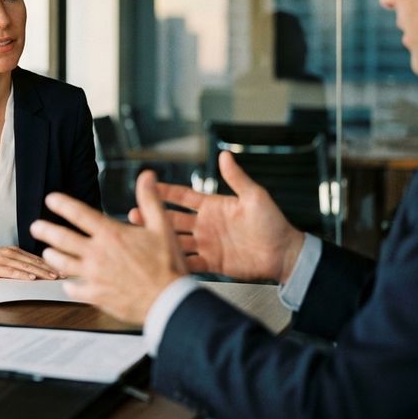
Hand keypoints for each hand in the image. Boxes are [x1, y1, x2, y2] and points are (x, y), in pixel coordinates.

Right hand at [0, 244, 61, 279]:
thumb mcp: (1, 258)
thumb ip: (15, 263)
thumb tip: (30, 272)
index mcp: (13, 250)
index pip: (36, 258)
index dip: (51, 264)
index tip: (64, 269)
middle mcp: (10, 253)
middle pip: (35, 261)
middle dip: (52, 268)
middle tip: (65, 274)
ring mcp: (3, 259)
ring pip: (26, 266)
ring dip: (41, 272)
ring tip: (54, 278)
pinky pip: (12, 271)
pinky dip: (23, 275)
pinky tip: (32, 278)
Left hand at [30, 171, 187, 323]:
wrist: (169, 301)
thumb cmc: (167, 265)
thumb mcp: (162, 227)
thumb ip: (150, 200)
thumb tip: (147, 176)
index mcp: (111, 234)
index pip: (79, 214)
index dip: (62, 204)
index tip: (50, 198)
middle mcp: (97, 253)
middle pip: (62, 238)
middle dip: (46, 230)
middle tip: (35, 226)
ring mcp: (94, 275)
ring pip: (63, 263)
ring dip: (52, 256)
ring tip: (47, 253)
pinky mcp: (96, 295)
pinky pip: (74, 289)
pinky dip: (69, 286)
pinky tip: (68, 284)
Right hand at [130, 152, 303, 283]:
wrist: (284, 254)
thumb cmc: (273, 223)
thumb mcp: (255, 197)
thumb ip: (237, 178)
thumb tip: (225, 155)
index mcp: (213, 206)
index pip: (183, 196)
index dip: (165, 191)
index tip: (147, 185)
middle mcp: (205, 224)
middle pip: (172, 218)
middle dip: (153, 215)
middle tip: (133, 213)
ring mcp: (206, 244)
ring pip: (175, 240)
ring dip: (158, 238)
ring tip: (141, 237)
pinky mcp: (211, 262)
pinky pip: (189, 261)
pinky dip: (175, 261)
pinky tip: (160, 260)